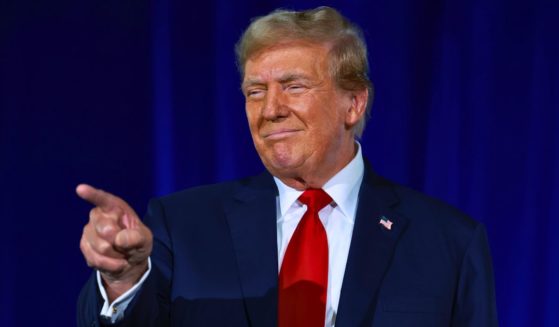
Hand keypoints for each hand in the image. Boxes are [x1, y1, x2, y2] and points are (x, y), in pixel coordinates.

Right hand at [76, 184, 152, 301]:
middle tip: (126, 245)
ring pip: (101, 247)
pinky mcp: (84, 246)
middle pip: (105, 229)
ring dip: (116, 255)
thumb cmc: (137, 243)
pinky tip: (116, 262)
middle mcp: (99, 216)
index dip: (92, 194)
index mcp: (115, 207)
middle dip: (119, 242)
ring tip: (122, 254)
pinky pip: (96, 259)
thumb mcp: (145, 239)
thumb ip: (137, 237)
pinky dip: (110, 265)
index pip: (103, 199)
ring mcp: (88, 231)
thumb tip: (120, 239)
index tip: (81, 189)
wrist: (129, 262)